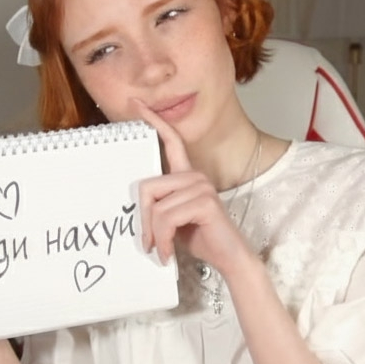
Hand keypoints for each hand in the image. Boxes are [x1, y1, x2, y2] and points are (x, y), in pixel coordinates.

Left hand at [133, 100, 251, 272]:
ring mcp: (201, 187)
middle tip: (148, 242)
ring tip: (162, 250)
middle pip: (148, 187)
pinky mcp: (204, 202)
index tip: (135, 104)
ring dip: (154, 235)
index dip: (154, 122)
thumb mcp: (173, 219)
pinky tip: (168, 253)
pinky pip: (167, 218)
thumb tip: (135, 206)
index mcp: (187, 176)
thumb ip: (158, 205)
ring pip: (157, 207)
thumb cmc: (201, 239)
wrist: (229, 259)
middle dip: (143, 219)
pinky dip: (163, 240)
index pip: (171, 141)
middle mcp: (195, 176)